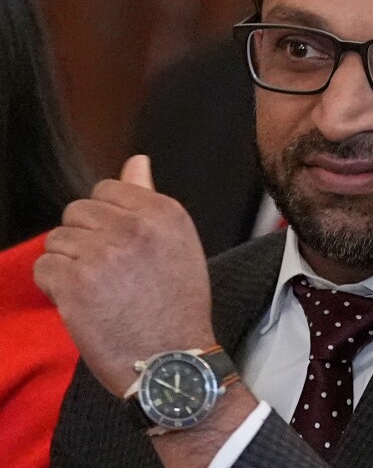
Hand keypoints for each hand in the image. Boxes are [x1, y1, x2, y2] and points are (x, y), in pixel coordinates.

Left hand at [35, 155, 215, 396]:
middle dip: (85, 240)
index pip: (107, 189)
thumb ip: (150, 199)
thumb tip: (136, 161)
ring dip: (69, 265)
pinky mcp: (75, 283)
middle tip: (109, 272)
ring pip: (57, 240)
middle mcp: (132, 226)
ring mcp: (102, 253)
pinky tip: (82, 302)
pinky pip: (44, 268)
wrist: (172, 358)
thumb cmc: (178, 304)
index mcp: (163, 212)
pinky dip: (56, 287)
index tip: (119, 245)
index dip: (107, 220)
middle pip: (77, 211)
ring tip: (97, 289)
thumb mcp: (179, 243)